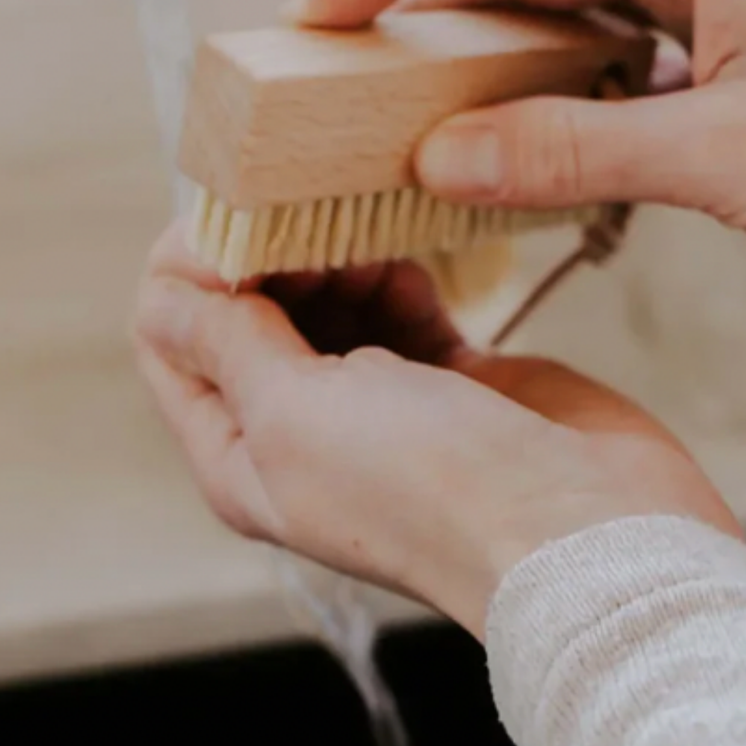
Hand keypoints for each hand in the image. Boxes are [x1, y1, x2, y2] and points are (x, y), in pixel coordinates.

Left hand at [134, 225, 736, 636]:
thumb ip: (227, 343)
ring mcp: (378, 407)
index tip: (233, 216)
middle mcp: (301, 434)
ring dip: (333, 259)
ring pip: (326, 304)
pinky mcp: (448, 380)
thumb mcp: (295, 411)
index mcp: (241, 457)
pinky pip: (398, 307)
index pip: (174, 344)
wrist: (584, 531)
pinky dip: (394, 275)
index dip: (189, 270)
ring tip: (363, 237)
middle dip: (266, 257)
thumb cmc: (431, 486)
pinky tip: (406, 259)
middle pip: (250, 317)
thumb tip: (161, 296)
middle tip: (306, 214)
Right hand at [285, 0, 745, 323]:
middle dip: (421, 7)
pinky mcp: (712, 44)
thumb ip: (572, 151)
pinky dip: (540, 94)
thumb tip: (440, 155)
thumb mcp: (726, 157)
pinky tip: (504, 143)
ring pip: (550, 4)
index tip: (319, 9)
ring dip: (478, 57)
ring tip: (403, 114)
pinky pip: (594, 53)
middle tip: (340, 76)